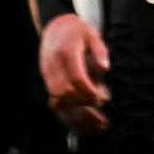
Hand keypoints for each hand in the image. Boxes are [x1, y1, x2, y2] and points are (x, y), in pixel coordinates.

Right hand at [40, 14, 112, 133]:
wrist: (55, 27)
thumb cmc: (77, 31)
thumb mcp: (92, 34)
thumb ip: (100, 50)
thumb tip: (105, 69)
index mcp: (66, 53)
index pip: (75, 78)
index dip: (89, 92)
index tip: (102, 99)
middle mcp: (53, 67)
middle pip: (64, 94)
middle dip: (83, 107)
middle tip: (102, 114)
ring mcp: (48, 77)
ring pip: (57, 103)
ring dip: (76, 117)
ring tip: (97, 126)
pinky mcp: (48, 84)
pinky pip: (55, 105)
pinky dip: (68, 117)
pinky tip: (85, 125)